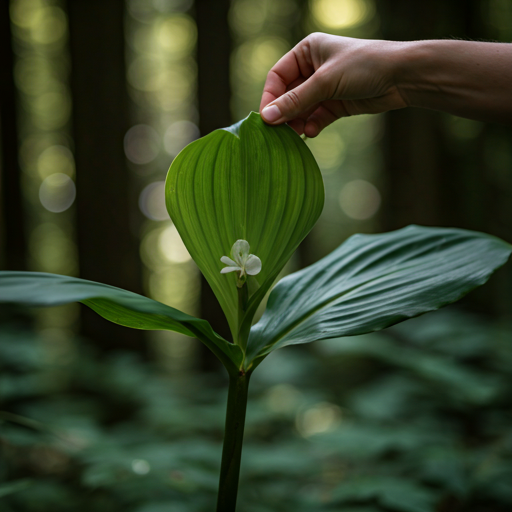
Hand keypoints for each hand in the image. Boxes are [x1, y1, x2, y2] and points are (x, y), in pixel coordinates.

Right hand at [260, 33, 408, 136]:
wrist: (402, 77)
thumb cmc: (364, 66)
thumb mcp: (325, 82)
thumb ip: (295, 101)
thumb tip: (267, 117)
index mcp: (307, 51)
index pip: (277, 76)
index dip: (270, 97)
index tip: (266, 118)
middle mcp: (313, 68)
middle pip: (288, 95)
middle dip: (284, 113)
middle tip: (278, 132)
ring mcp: (325, 88)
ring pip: (301, 109)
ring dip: (297, 122)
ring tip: (296, 134)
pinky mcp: (336, 104)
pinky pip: (316, 118)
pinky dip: (312, 126)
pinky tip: (312, 132)